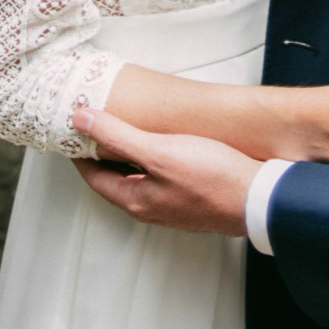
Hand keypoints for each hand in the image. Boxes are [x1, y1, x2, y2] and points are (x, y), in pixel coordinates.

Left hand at [71, 106, 257, 234]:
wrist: (258, 198)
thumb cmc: (211, 177)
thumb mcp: (160, 151)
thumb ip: (119, 136)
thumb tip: (81, 120)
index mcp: (136, 200)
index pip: (94, 176)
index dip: (79, 152)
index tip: (70, 131)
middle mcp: (150, 208)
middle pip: (114, 178)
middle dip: (101, 153)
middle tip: (93, 126)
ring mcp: (172, 206)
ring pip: (138, 178)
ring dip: (126, 155)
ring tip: (123, 129)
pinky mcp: (191, 198)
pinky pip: (159, 177)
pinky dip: (149, 159)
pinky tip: (162, 144)